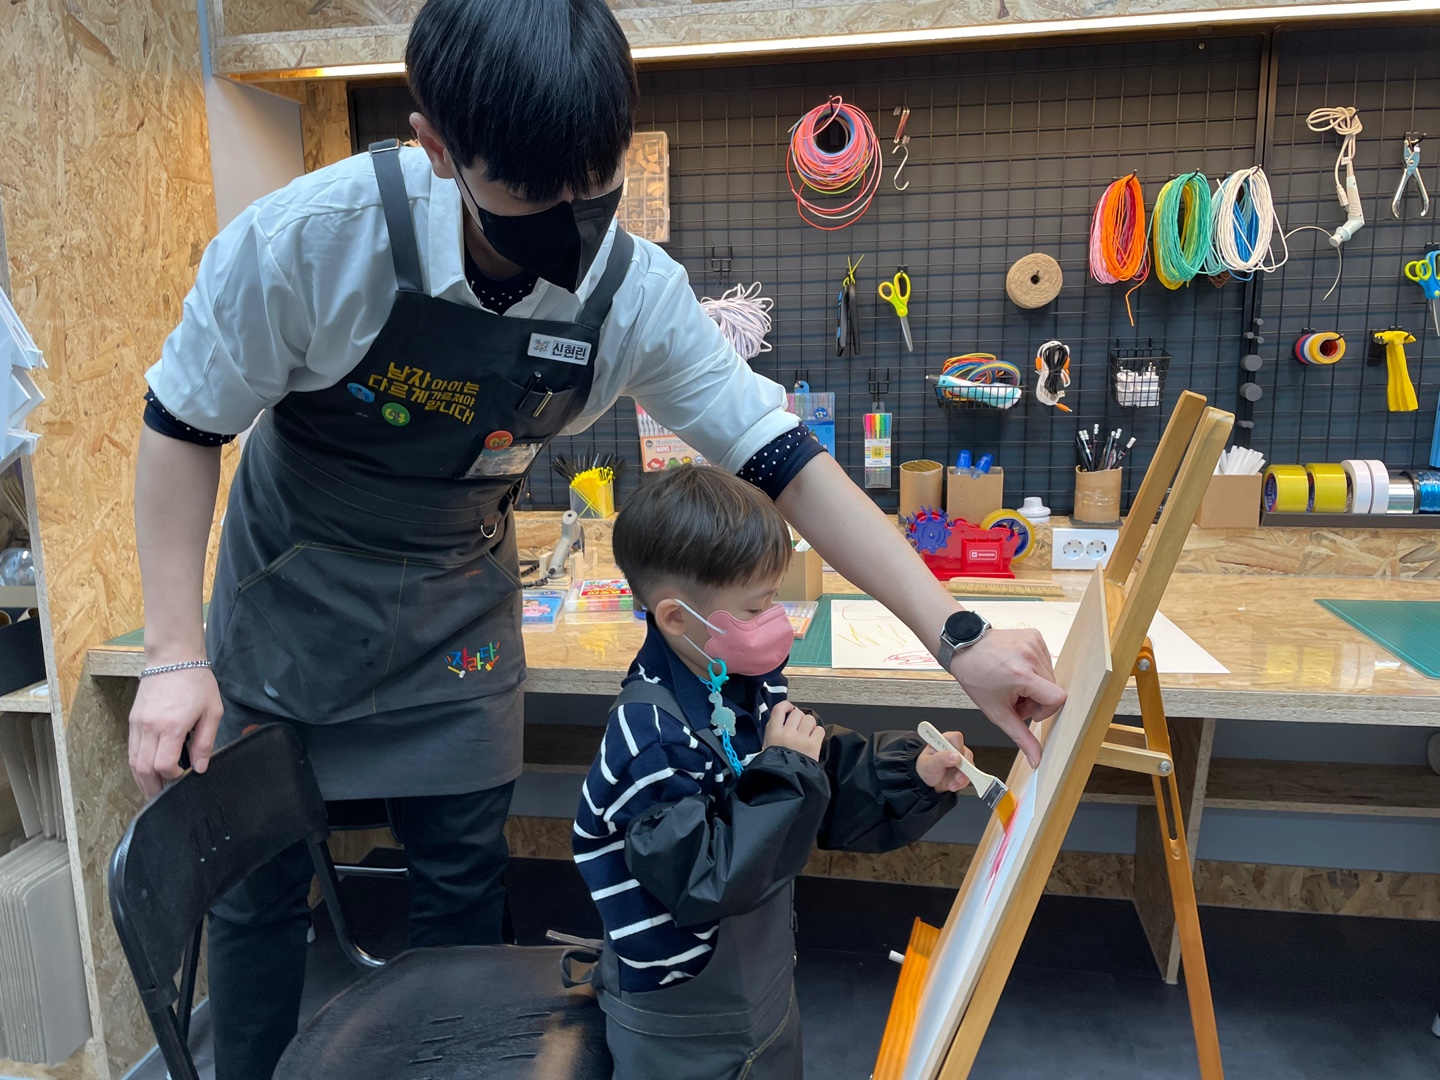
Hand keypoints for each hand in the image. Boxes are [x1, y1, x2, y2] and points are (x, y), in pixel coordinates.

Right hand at [128, 666, 223, 798]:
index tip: (183, 777)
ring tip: (153, 790)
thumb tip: (200, 768)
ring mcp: (137, 724)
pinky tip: (147, 770)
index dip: (171, 778)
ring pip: (133, 761)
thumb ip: (205, 742)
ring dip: (141, 779)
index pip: (163, 765)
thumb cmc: (197, 682)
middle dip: (152, 787)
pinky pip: (131, 749)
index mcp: (171, 726)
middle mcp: (149, 727)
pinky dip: (137, 764)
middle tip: (162, 798)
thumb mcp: (212, 711)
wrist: (173, 658)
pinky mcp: (132, 720)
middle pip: (143, 769)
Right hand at [762, 701, 823, 761]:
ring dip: (809, 725)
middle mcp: (787, 733)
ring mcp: (801, 738)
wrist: (786, 782)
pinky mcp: (813, 745)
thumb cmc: (774, 766)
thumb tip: (782, 718)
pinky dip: (818, 733)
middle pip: (797, 713)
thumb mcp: (766, 746)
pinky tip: (813, 740)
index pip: (779, 709)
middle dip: (799, 718)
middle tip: (799, 727)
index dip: (786, 705)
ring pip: (810, 719)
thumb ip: (773, 730)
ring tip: (807, 734)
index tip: (790, 708)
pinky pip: (820, 730)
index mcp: (773, 732)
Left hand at [916, 730, 972, 793]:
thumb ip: (941, 758)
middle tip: (956, 777)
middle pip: (967, 753)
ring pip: (970, 766)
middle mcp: (954, 749)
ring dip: (962, 778)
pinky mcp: (963, 771)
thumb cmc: (924, 768)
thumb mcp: (929, 763)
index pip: (956, 738)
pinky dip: (962, 783)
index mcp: (944, 741)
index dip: (957, 747)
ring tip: (951, 784)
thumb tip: (955, 756)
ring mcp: (960, 760)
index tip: (954, 759)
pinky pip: (969, 776)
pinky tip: (952, 785)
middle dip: (963, 768)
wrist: (926, 784)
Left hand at [949, 628, 1065, 768]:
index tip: (1028, 711)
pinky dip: (1034, 670)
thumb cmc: (975, 677)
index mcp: (1022, 675)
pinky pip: (1045, 660)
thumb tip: (1037, 759)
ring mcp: (1034, 642)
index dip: (1046, 710)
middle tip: (1014, 699)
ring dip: (1035, 685)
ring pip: (1050, 676)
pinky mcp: (1035, 634)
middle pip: (1053, 690)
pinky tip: (1016, 670)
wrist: (963, 647)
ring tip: (1012, 684)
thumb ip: (1021, 737)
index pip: (1057, 698)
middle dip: (1036, 700)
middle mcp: (1031, 655)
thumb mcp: (996, 712)